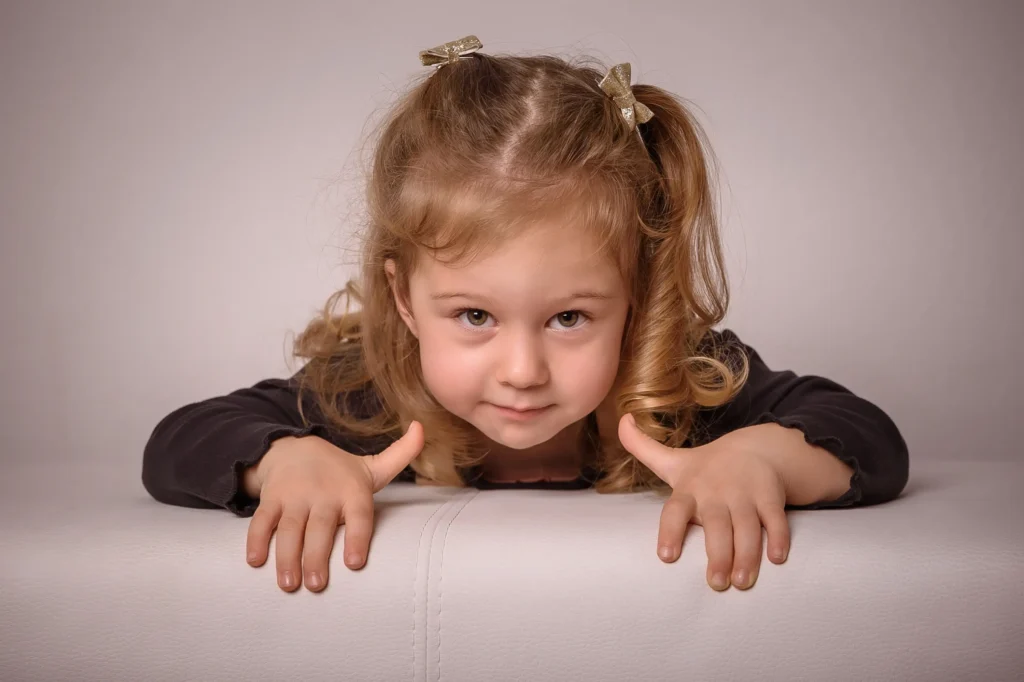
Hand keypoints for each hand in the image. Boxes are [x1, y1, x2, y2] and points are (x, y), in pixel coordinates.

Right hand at [244, 421, 424, 592]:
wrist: (295, 448)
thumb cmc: (341, 471)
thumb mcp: (373, 465)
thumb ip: (401, 454)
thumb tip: (423, 427)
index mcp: (352, 490)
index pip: (358, 516)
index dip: (357, 538)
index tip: (354, 563)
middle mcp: (324, 493)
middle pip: (320, 528)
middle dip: (316, 557)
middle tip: (317, 585)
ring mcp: (295, 496)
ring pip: (289, 528)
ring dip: (286, 557)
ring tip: (289, 584)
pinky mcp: (272, 499)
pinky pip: (262, 521)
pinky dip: (257, 540)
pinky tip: (256, 561)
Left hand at [618, 413, 789, 591]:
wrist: (755, 447)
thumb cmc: (706, 467)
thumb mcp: (674, 459)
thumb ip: (643, 446)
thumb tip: (621, 420)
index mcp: (689, 489)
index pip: (675, 510)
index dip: (670, 531)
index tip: (666, 557)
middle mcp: (716, 493)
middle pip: (716, 525)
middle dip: (717, 554)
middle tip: (715, 583)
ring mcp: (745, 494)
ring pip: (747, 527)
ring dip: (746, 555)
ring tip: (741, 582)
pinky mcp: (770, 496)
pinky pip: (775, 519)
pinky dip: (778, 538)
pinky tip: (777, 559)